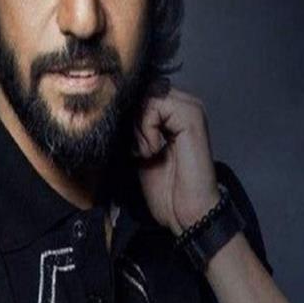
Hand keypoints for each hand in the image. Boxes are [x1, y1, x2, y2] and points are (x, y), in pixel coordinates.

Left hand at [134, 79, 220, 235]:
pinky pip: (156, 106)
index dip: (125, 110)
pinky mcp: (192, 117)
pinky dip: (146, 130)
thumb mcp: (139, 148)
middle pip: (141, 90)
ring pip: (146, 96)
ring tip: (145, 151)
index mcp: (173, 109)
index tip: (126, 140)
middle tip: (136, 147)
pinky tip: (154, 151)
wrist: (186, 213)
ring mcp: (190, 108)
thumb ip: (132, 126)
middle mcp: (183, 103)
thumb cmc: (165, 186)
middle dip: (130, 117)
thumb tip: (111, 108)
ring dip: (138, 125)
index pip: (140, 90)